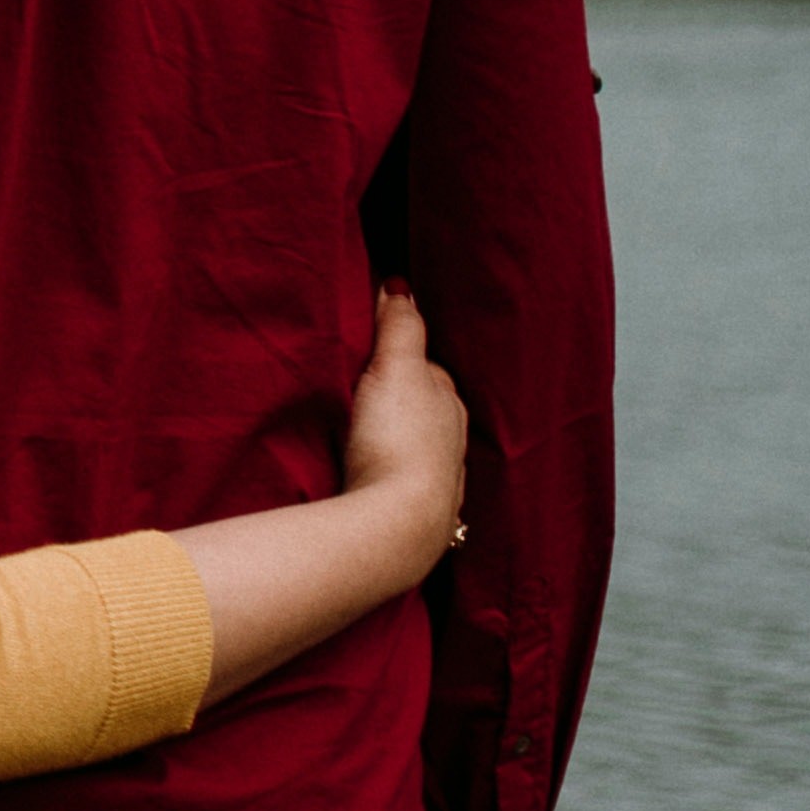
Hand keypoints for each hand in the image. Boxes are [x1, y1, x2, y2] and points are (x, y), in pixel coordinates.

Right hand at [340, 284, 468, 548]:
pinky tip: (369, 479)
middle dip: (398, 400)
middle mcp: (450, 440)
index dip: (400, 357)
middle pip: (422, 409)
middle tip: (359, 392)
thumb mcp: (397, 369)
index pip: (426, 369)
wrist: (399, 524)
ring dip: (394, 441)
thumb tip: (401, 286)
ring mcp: (437, 479)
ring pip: (415, 448)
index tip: (371, 352)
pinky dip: (389, 476)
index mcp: (448, 401)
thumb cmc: (399, 444)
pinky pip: (402, 484)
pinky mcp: (416, 514)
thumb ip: (400, 327)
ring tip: (360, 436)